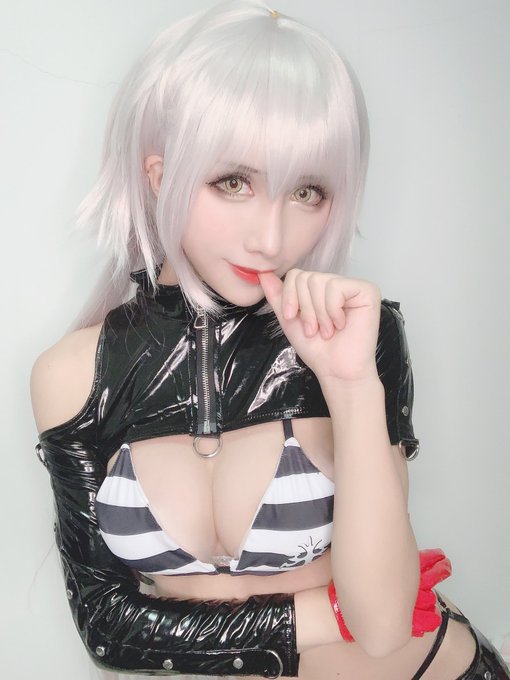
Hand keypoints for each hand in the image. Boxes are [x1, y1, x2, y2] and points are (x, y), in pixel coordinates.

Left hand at [258, 269, 380, 382]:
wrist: (336, 370)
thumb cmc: (317, 349)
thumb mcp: (290, 319)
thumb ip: (277, 296)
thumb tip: (263, 273)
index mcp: (320, 288)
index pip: (296, 274)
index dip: (290, 297)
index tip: (292, 318)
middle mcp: (338, 283)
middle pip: (306, 277)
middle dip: (305, 308)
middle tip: (314, 329)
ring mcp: (353, 285)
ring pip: (319, 281)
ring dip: (318, 313)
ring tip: (327, 330)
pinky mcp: (367, 290)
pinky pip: (335, 288)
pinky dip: (332, 311)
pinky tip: (341, 324)